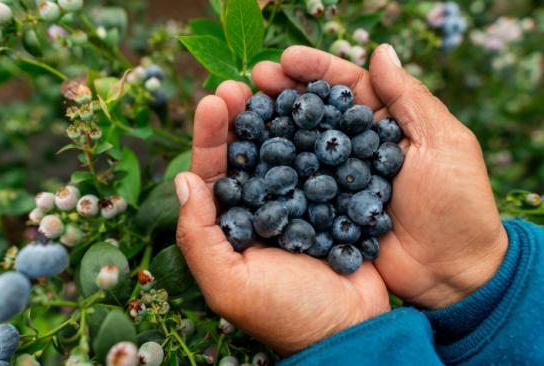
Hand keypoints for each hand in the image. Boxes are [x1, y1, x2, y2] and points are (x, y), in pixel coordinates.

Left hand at [174, 81, 388, 354]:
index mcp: (229, 227)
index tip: (213, 100)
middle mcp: (259, 210)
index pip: (213, 174)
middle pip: (246, 154)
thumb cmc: (287, 314)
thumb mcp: (230, 284)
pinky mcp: (331, 201)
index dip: (211, 137)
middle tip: (238, 83)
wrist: (352, 332)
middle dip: (239, 117)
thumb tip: (184, 180)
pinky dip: (316, 135)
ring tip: (274, 85)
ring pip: (281, 151)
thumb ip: (198, 236)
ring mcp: (296, 203)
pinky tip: (314, 109)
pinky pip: (320, 162)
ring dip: (275, 118)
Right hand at [251, 44, 507, 308]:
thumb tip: (381, 50)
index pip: (346, 86)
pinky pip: (295, 187)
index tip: (284, 60)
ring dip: (270, 127)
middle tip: (252, 82)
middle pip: (314, 111)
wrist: (450, 273)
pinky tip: (248, 161)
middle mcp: (356, 147)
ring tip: (240, 113)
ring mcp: (337, 180)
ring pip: (298, 145)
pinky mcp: (325, 211)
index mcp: (385, 123)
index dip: (315, 70)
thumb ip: (409, 98)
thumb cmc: (457, 205)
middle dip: (283, 93)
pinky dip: (272, 173)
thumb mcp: (443, 143)